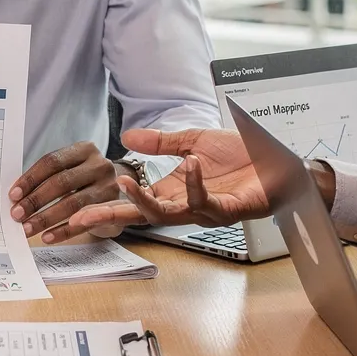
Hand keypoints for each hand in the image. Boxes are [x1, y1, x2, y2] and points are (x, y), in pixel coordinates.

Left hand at [11, 143, 121, 242]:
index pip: (52, 161)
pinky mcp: (114, 209)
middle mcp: (100, 165)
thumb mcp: (72, 171)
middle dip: (35, 200)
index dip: (31, 179)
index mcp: (84, 149)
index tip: (13, 195)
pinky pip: (84, 222)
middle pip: (61, 182)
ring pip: (72, 203)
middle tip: (17, 215)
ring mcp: (109, 187)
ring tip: (28, 229)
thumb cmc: (85, 180)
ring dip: (46, 218)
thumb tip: (16, 197)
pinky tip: (47, 237)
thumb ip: (48, 178)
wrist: (125, 191)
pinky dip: (62, 231)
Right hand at [64, 127, 275, 235]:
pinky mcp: (228, 209)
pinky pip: (205, 202)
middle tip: (83, 218)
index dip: (106, 207)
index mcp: (175, 191)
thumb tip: (127, 137)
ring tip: (127, 183)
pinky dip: (195, 183)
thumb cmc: (243, 157)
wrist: (279, 163)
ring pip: (167, 214)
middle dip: (112, 216)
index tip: (77, 214)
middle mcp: (186, 205)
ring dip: (146, 200)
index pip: (134, 203)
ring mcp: (206, 210)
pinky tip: (189, 165)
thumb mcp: (193, 141)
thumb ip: (160, 143)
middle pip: (141, 217)